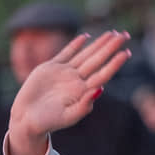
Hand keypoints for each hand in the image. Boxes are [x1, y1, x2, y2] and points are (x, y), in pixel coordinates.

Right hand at [7, 31, 130, 154]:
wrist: (27, 118)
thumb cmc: (49, 122)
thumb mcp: (69, 116)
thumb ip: (85, 104)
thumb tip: (101, 89)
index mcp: (84, 91)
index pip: (103, 74)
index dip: (115, 63)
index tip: (126, 52)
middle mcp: (78, 80)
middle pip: (98, 60)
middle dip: (111, 47)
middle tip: (125, 35)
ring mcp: (65, 73)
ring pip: (85, 54)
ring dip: (98, 43)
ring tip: (112, 33)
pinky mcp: (51, 68)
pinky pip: (66, 53)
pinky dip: (75, 44)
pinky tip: (86, 36)